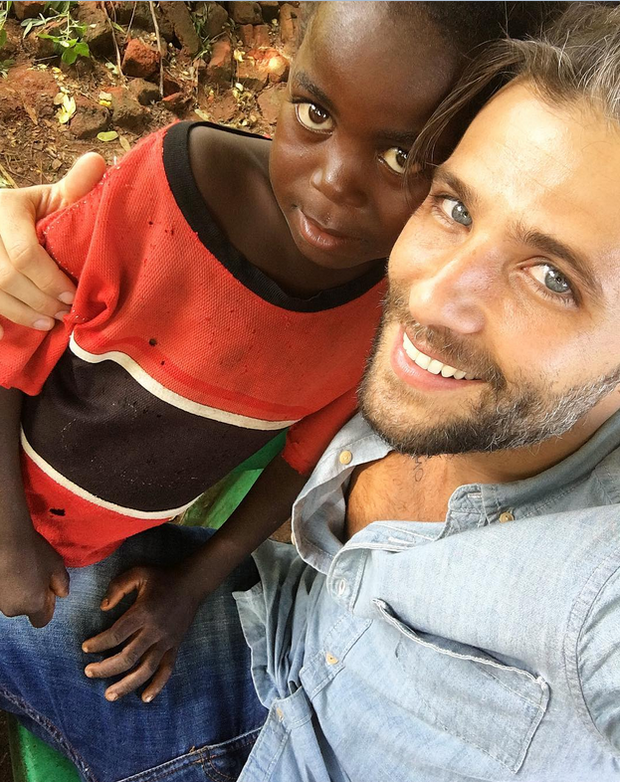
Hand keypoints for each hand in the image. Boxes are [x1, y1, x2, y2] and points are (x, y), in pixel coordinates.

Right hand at [0, 152, 105, 336]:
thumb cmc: (30, 212)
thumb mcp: (51, 198)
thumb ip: (74, 188)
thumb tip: (100, 162)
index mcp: (6, 209)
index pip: (24, 254)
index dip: (50, 280)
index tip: (73, 295)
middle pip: (7, 278)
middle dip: (40, 300)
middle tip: (65, 313)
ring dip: (23, 313)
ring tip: (49, 322)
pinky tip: (13, 333)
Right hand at [0, 530, 69, 626]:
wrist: (7, 539)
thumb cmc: (34, 553)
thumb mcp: (56, 566)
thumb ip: (62, 583)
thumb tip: (62, 594)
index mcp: (33, 605)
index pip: (42, 621)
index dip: (47, 607)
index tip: (48, 590)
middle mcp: (13, 609)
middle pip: (26, 609)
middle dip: (32, 597)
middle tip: (36, 576)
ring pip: (13, 601)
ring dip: (19, 591)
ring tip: (22, 569)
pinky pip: (4, 592)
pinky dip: (8, 585)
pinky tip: (12, 569)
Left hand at [82, 565, 203, 702]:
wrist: (192, 584)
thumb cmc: (162, 578)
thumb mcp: (138, 573)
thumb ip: (118, 587)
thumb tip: (102, 608)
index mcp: (143, 612)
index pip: (116, 634)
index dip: (98, 643)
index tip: (85, 648)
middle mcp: (154, 630)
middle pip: (127, 657)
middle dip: (105, 668)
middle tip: (88, 672)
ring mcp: (166, 641)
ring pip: (146, 669)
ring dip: (126, 685)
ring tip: (109, 695)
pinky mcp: (175, 646)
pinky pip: (167, 670)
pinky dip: (157, 685)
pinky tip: (145, 698)